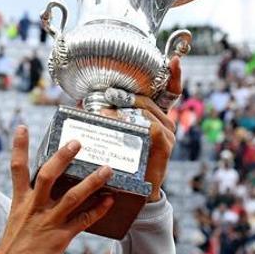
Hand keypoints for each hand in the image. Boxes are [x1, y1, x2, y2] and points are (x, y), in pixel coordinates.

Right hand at [0, 126, 114, 253]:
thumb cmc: (13, 244)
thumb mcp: (16, 217)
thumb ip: (29, 202)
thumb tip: (39, 190)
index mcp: (20, 200)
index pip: (18, 168)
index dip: (19, 146)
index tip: (23, 127)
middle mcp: (34, 207)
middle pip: (48, 176)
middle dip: (63, 157)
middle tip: (77, 142)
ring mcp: (48, 221)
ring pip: (73, 197)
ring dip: (92, 182)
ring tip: (107, 170)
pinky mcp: (60, 237)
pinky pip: (83, 221)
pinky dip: (98, 210)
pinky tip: (109, 201)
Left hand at [100, 55, 180, 201]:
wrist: (133, 194)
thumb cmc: (122, 163)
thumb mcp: (115, 136)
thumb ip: (105, 119)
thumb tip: (80, 103)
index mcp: (155, 118)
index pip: (169, 92)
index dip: (174, 76)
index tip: (174, 58)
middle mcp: (166, 124)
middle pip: (149, 100)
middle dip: (127, 95)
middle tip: (106, 93)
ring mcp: (168, 135)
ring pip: (149, 113)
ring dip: (126, 108)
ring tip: (103, 108)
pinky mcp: (164, 147)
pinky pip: (152, 129)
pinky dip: (135, 124)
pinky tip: (117, 122)